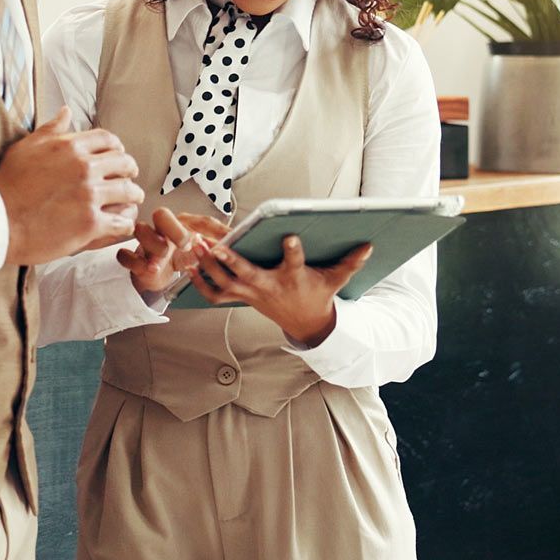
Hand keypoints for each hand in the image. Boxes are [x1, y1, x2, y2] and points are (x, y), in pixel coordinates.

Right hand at [0, 107, 143, 266]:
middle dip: (129, 171)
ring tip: (130, 201)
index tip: (116, 157)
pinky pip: (122, 222)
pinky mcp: (90, 224)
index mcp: (70, 146)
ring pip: (129, 191)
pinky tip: (120, 225)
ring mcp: (89, 196)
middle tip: (128, 178)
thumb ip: (50, 129)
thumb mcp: (25, 148)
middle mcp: (84, 167)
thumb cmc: (7, 186)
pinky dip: (125, 224)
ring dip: (132, 196)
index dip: (116, 148)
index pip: (108, 139)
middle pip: (124, 163)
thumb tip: (66, 111)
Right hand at [119, 208, 228, 294]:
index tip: (204, 240)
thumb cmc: (182, 259)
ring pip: (141, 230)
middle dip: (173, 228)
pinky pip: (124, 254)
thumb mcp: (206, 252)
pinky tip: (145, 269)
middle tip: (184, 244)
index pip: (194, 217)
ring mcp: (145, 242)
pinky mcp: (134, 258)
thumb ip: (221, 243)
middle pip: (162, 215)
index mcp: (182, 224)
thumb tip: (239, 239)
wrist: (159, 276)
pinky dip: (133, 261)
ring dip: (152, 245)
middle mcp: (163, 228)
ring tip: (160, 263)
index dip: (202, 226)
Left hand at [187, 236, 371, 346]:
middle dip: (230, 260)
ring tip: (195, 245)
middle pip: (246, 274)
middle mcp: (268, 286)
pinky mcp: (240, 297)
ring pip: (224, 282)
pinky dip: (200, 282)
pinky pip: (215, 294)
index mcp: (292, 277)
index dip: (292, 250)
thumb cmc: (317, 294)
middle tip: (215, 244)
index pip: (294, 262)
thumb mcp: (335, 279)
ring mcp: (251, 293)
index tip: (289, 237)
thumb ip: (350, 262)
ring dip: (208, 266)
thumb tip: (370, 245)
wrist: (304, 322)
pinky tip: (189, 265)